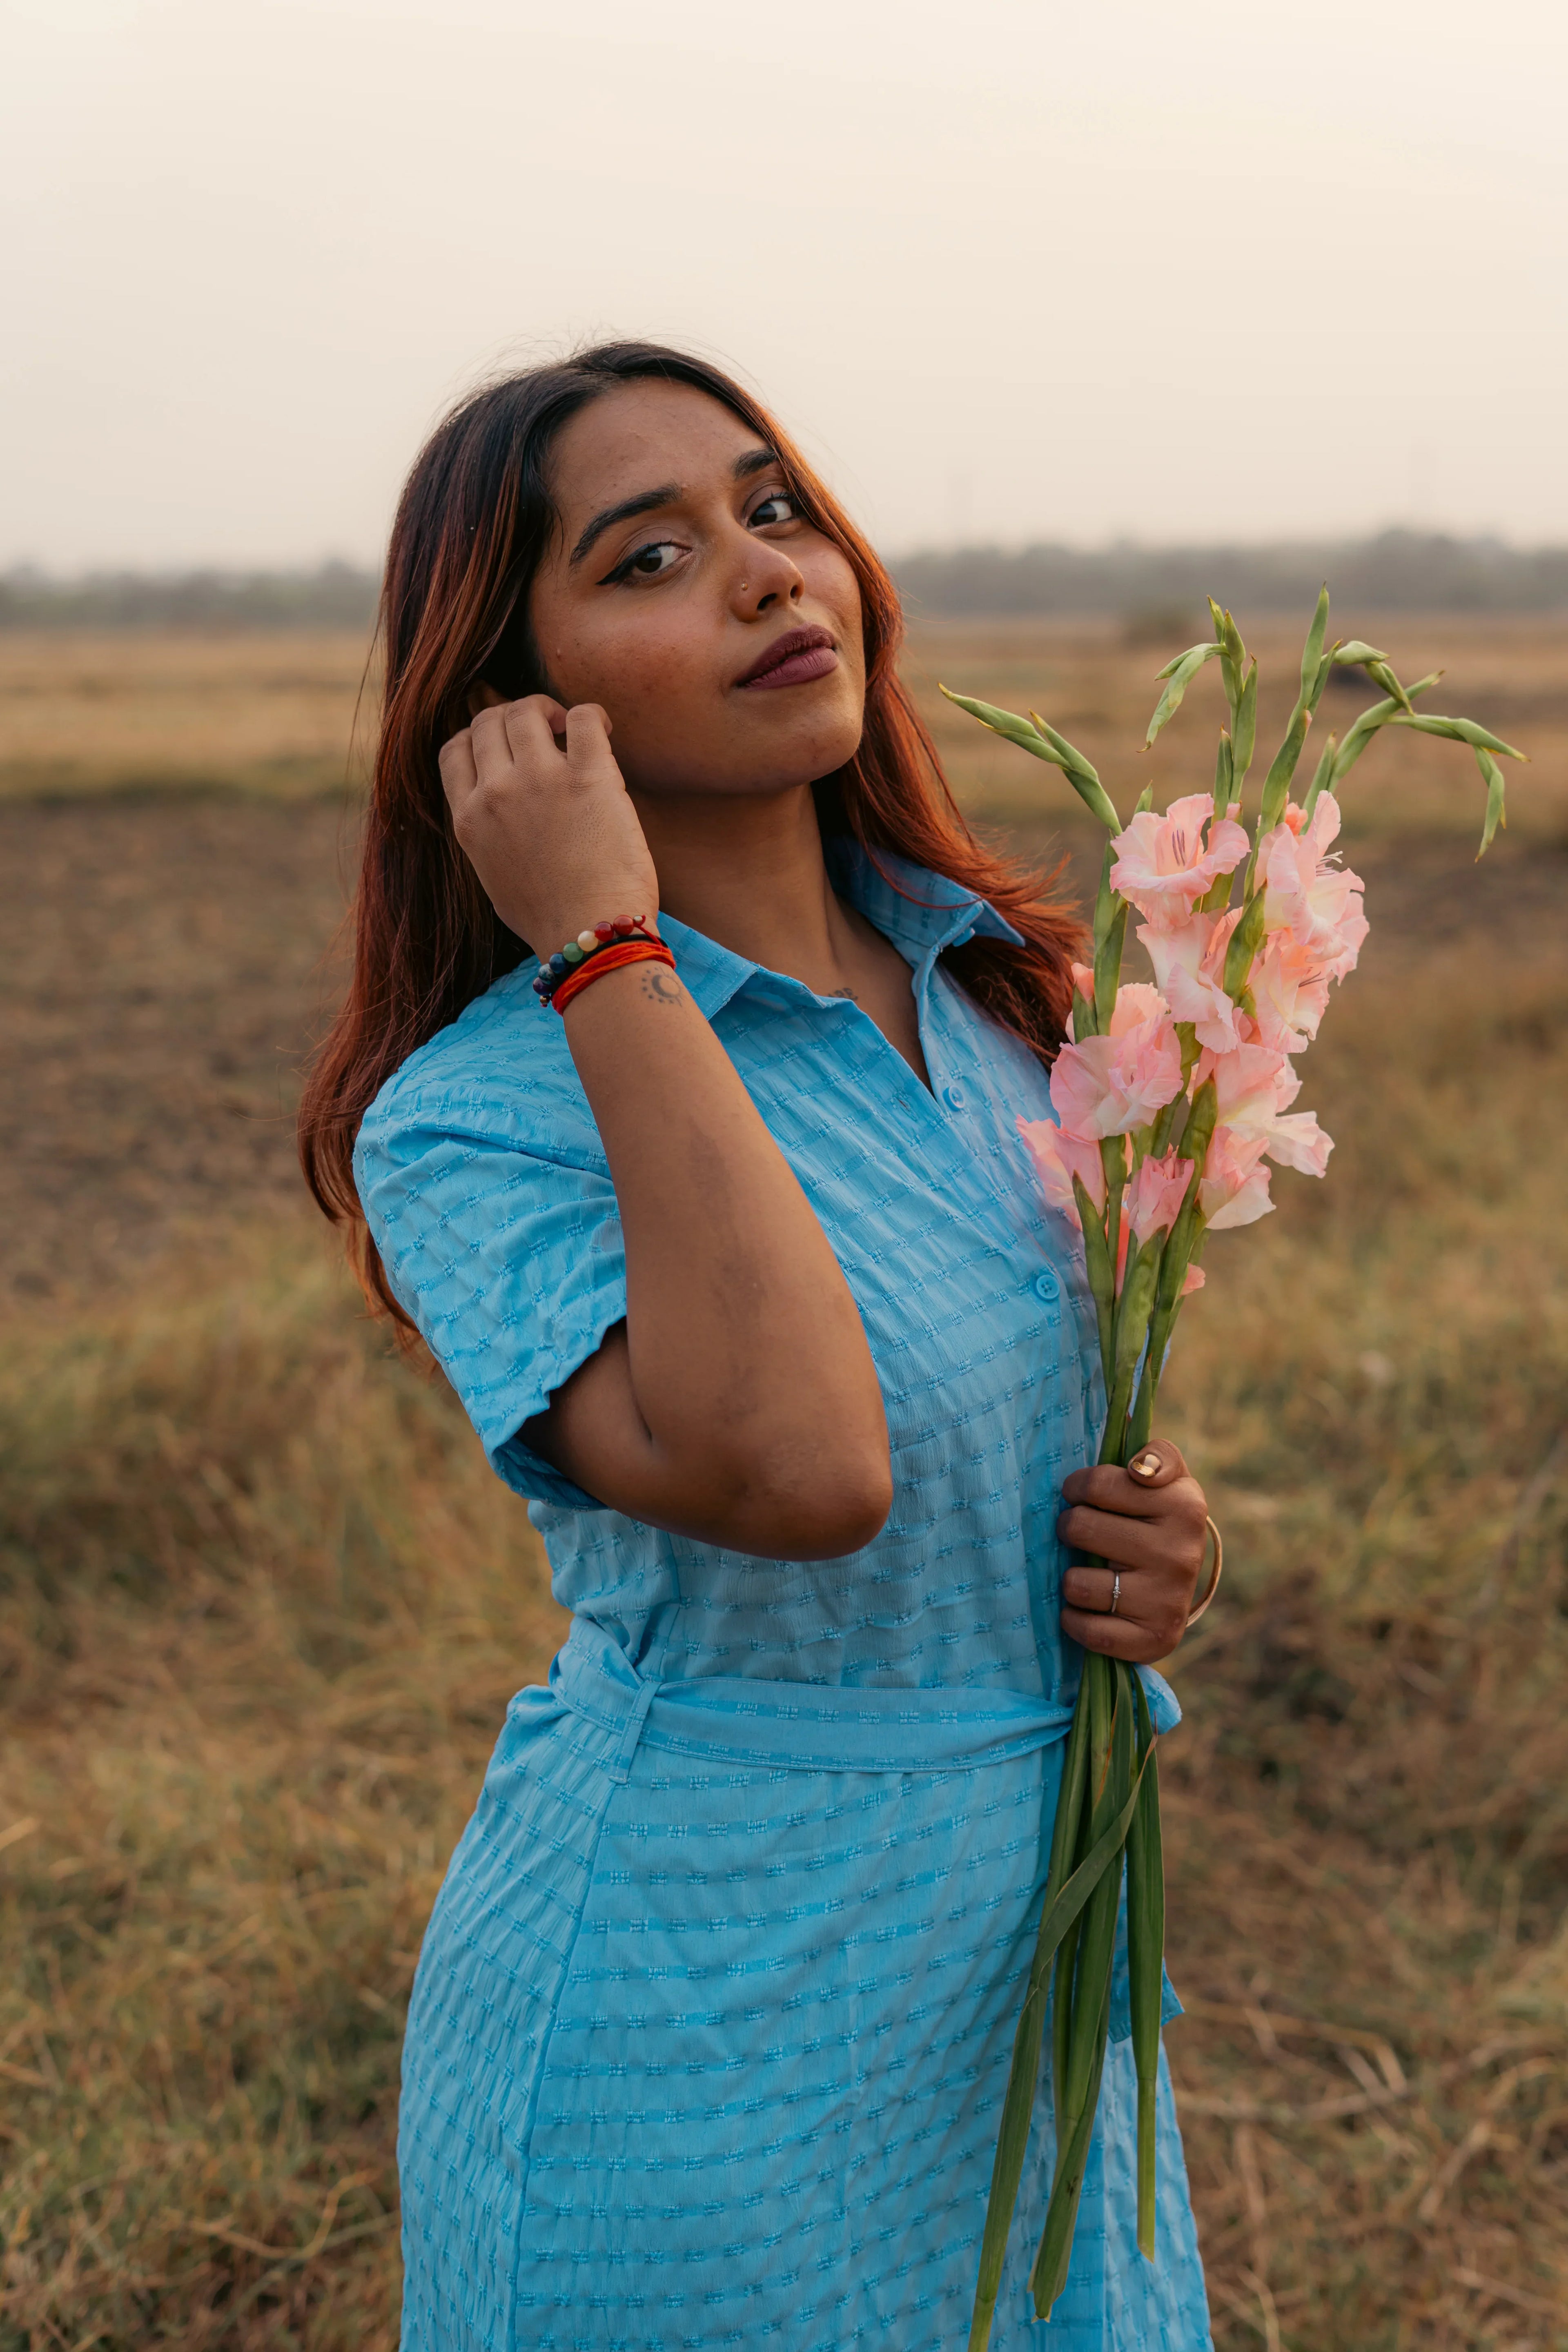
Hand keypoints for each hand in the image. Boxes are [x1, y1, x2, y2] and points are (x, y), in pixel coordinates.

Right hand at [438, 695, 659, 951]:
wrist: (589, 936)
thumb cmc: (549, 919)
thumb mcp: (495, 876)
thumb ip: (488, 835)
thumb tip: (501, 811)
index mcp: (469, 819)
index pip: (454, 749)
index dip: (478, 736)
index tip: (505, 745)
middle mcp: (496, 793)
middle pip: (488, 722)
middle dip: (513, 717)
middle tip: (543, 731)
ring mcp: (540, 780)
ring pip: (527, 711)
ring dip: (547, 710)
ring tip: (568, 727)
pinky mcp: (588, 777)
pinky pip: (583, 717)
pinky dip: (591, 714)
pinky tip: (602, 730)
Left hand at [1057, 1438, 1208, 1663]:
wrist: (1178, 1591)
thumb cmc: (1157, 1521)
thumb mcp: (1167, 1480)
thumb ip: (1157, 1457)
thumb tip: (1140, 1467)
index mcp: (1185, 1506)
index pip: (1098, 1484)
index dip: (1078, 1487)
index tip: (1081, 1495)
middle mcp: (1182, 1553)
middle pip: (1080, 1528)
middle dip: (1070, 1529)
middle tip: (1081, 1535)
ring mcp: (1169, 1599)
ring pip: (1077, 1582)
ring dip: (1071, 1577)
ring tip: (1090, 1573)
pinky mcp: (1155, 1640)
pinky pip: (1087, 1630)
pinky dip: (1075, 1620)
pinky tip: (1089, 1609)